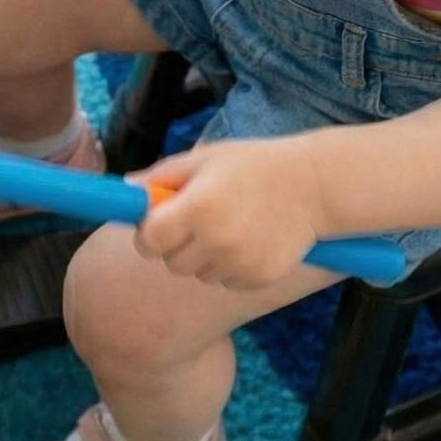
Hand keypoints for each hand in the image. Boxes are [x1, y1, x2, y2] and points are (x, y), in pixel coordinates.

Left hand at [132, 137, 328, 290]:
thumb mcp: (205, 159)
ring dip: (203, 257)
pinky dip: (229, 267)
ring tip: (230, 225)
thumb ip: (161, 176)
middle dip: (175, 244)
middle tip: (198, 220)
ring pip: (198, 274)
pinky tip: (249, 240)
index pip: (149, 240)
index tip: (157, 222)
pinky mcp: (258, 279)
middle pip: (170, 262)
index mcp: (197, 207)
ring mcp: (239, 263)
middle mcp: (216, 240)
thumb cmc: (253, 165)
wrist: (315, 186)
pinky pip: (226, 281)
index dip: (148, 233)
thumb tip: (125, 190)